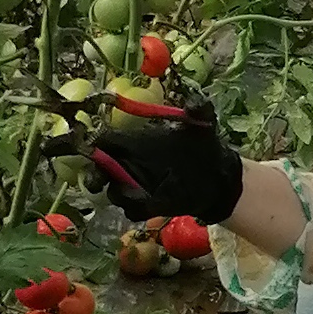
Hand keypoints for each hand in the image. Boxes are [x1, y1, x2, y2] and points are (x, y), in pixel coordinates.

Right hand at [82, 89, 244, 226]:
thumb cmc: (205, 146)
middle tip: (97, 182)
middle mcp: (132, 163)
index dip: (94, 144)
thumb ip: (199, 109)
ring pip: (115, 192)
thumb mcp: (205, 123)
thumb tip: (193, 103)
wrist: (220, 176)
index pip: (106, 141)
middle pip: (100, 169)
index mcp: (136, 141)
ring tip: (133, 191)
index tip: (92, 150)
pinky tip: (150, 204)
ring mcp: (139, 185)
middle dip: (94, 176)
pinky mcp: (148, 205)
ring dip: (120, 193)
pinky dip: (137, 208)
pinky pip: (133, 210)